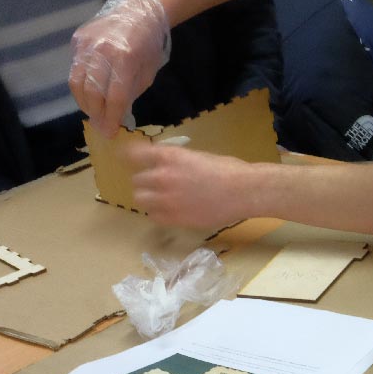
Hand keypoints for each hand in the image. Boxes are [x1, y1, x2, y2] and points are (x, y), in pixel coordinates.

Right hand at [70, 0, 170, 136]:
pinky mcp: (77, 39)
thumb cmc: (149, 46)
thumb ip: (130, 93)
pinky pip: (74, 68)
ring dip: (83, 101)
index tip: (110, 133)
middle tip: (100, 124)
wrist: (139, 12)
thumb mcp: (147, 73)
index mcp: (125, 59)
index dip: (111, 118)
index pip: (115, 97)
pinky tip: (88, 93)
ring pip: (76, 81)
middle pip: (91, 91)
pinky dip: (80, 84)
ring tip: (92, 112)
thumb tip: (115, 115)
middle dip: (95, 113)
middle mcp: (102, 51)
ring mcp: (86, 44)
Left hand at [125, 142, 255, 228]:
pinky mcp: (174, 218)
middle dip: (145, 182)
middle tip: (156, 185)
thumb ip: (176, 162)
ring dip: (148, 198)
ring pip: (141, 199)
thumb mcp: (198, 156)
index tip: (128, 159)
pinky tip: (170, 212)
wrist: (244, 191)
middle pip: (136, 180)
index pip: (133, 154)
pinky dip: (158, 214)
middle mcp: (162, 176)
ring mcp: (166, 199)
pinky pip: (153, 217)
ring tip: (161, 200)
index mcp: (168, 156)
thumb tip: (165, 167)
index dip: (128, 157)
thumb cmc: (228, 169)